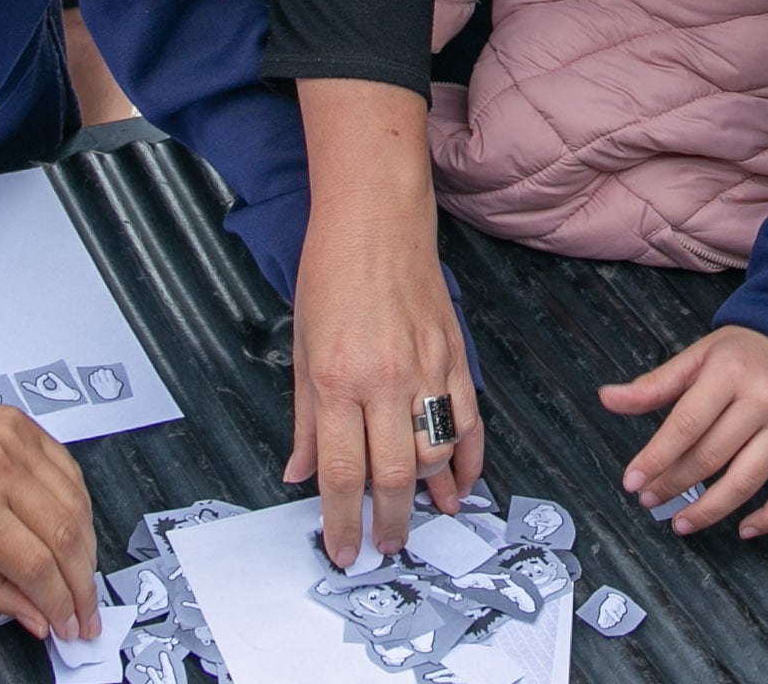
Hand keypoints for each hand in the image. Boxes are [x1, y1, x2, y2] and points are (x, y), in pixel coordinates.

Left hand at [0, 355, 98, 640]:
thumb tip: (33, 615)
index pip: (37, 566)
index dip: (59, 604)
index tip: (68, 625)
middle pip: (67, 534)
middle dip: (82, 583)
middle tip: (85, 612)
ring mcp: (14, 437)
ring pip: (77, 501)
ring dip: (86, 547)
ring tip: (81, 576)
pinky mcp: (20, 421)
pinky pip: (68, 467)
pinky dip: (78, 503)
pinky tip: (73, 528)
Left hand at [285, 79, 483, 567]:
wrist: (377, 217)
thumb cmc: (331, 272)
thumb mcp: (300, 346)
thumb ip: (304, 418)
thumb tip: (299, 472)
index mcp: (336, 380)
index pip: (341, 473)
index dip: (342, 522)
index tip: (344, 551)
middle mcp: (383, 380)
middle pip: (393, 475)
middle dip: (389, 523)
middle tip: (385, 548)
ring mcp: (425, 368)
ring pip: (435, 453)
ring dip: (429, 495)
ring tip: (422, 517)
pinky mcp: (455, 355)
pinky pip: (468, 420)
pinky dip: (467, 457)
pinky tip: (460, 481)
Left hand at [598, 326, 767, 540]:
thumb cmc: (742, 352)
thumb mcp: (697, 356)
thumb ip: (654, 385)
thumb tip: (608, 399)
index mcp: (729, 373)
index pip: (686, 424)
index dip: (655, 457)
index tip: (632, 482)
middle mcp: (763, 400)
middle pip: (711, 456)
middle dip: (674, 484)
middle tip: (649, 500)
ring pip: (747, 480)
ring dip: (711, 510)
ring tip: (681, 522)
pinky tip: (744, 529)